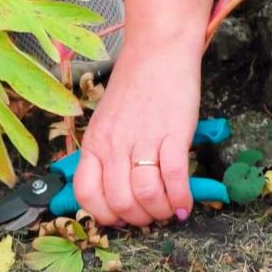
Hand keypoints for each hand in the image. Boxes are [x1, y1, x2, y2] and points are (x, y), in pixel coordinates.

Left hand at [73, 43, 200, 225]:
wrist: (159, 51)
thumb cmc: (135, 87)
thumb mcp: (107, 121)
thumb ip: (107, 153)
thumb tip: (117, 191)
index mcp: (94, 143)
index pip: (86, 194)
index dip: (104, 215)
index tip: (120, 218)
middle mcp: (114, 144)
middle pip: (119, 202)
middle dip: (138, 219)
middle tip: (150, 216)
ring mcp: (142, 139)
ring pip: (145, 196)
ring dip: (160, 212)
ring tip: (168, 210)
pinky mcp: (173, 134)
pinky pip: (173, 178)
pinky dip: (180, 199)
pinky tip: (184, 204)